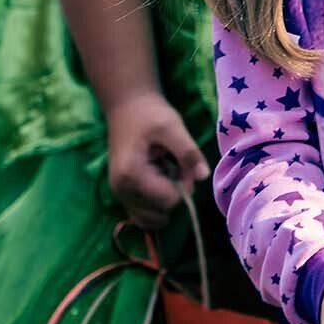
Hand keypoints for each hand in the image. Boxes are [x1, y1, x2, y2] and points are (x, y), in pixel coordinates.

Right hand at [104, 91, 208, 230]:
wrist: (127, 106)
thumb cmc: (149, 114)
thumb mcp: (172, 126)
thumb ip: (188, 152)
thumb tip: (203, 176)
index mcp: (131, 175)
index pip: (169, 201)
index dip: (183, 184)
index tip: (181, 162)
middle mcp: (121, 190)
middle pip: (162, 212)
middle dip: (174, 192)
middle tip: (173, 164)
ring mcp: (119, 195)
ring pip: (153, 217)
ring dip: (165, 199)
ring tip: (163, 172)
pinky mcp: (122, 195)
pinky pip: (143, 216)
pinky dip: (155, 205)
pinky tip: (157, 182)